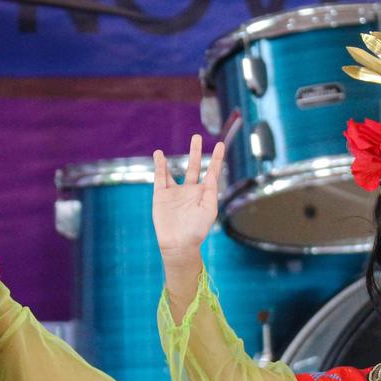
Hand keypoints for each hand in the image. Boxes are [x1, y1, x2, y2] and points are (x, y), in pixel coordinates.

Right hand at [153, 134, 223, 264]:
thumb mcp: (209, 210)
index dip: (217, 158)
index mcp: (204, 194)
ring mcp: (175, 192)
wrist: (178, 244)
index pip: (212, 172)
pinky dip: (160, 166)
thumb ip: (211, 190)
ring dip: (173, 159)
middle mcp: (190, 190)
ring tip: (169, 147)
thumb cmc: (197, 230)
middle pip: (194, 166)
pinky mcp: (161, 195)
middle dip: (196, 152)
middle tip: (196, 137)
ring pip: (175, 170)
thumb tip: (212, 173)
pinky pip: (160, 177)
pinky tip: (159, 155)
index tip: (221, 144)